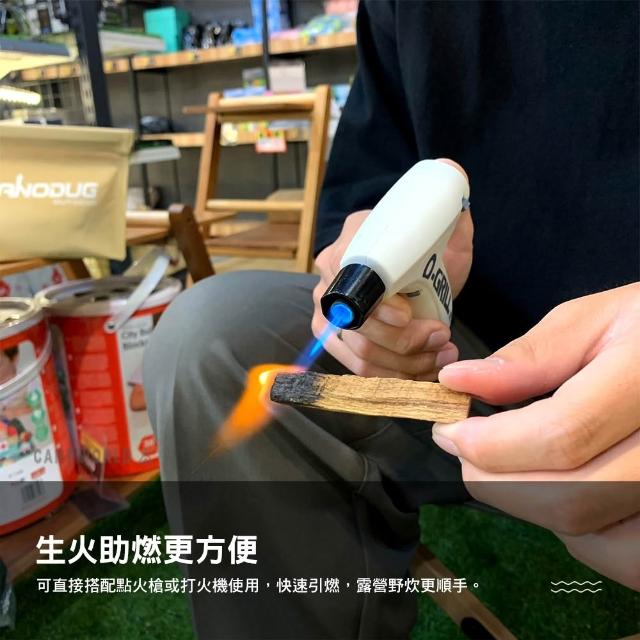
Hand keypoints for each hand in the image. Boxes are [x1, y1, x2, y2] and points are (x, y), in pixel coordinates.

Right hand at [312, 159, 473, 379]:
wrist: (410, 266)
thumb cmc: (424, 246)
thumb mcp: (441, 225)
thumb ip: (446, 205)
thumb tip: (451, 174)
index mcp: (349, 246)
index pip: (351, 284)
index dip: (379, 309)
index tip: (411, 316)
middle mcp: (329, 281)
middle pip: (356, 328)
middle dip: (404, 344)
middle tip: (442, 338)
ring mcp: (328, 315)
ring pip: (359, 355)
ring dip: (405, 364)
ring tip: (440, 354)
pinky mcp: (337, 341)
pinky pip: (359, 370)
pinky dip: (394, 376)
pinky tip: (424, 368)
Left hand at [434, 283, 639, 589]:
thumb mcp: (594, 320)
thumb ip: (531, 357)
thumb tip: (457, 382)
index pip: (560, 437)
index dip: (490, 444)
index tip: (448, 429)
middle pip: (568, 499)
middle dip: (494, 479)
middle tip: (465, 448)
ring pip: (591, 538)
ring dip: (529, 505)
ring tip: (514, 462)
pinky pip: (619, 555)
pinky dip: (575, 532)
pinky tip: (561, 486)